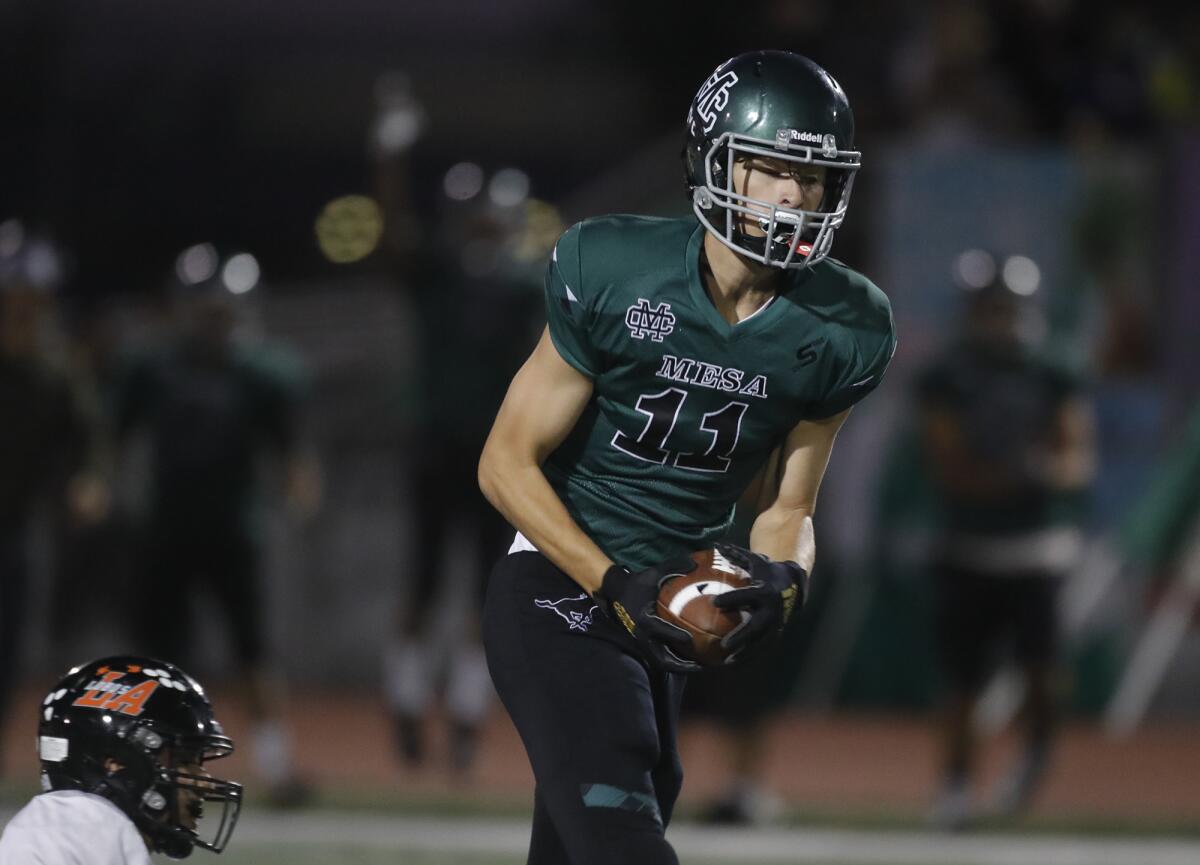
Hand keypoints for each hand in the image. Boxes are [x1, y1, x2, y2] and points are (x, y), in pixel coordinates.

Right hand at [594, 559, 701, 673]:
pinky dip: (674, 662)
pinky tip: (690, 660)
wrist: (616, 592)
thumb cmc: (637, 583)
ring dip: (680, 667)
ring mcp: (642, 643)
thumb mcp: (653, 573)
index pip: (662, 631)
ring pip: (662, 663)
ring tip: (699, 667)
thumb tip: (696, 562)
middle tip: (701, 665)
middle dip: (682, 665)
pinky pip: (660, 658)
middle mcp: (643, 636)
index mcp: (645, 619)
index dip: (677, 636)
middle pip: (663, 659)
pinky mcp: (643, 645)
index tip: (691, 639)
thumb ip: (674, 567)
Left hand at [711, 543, 806, 662]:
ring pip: (759, 642)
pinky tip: (733, 664)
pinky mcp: (776, 633)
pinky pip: (761, 647)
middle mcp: (771, 610)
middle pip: (755, 626)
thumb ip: (736, 555)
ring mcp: (775, 624)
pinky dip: (748, 656)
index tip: (715, 602)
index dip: (731, 599)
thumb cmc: (769, 571)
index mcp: (764, 591)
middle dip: (740, 635)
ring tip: (727, 662)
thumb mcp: (756, 561)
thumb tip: (716, 544)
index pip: (746, 596)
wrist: (795, 585)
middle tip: (724, 644)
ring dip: (744, 653)